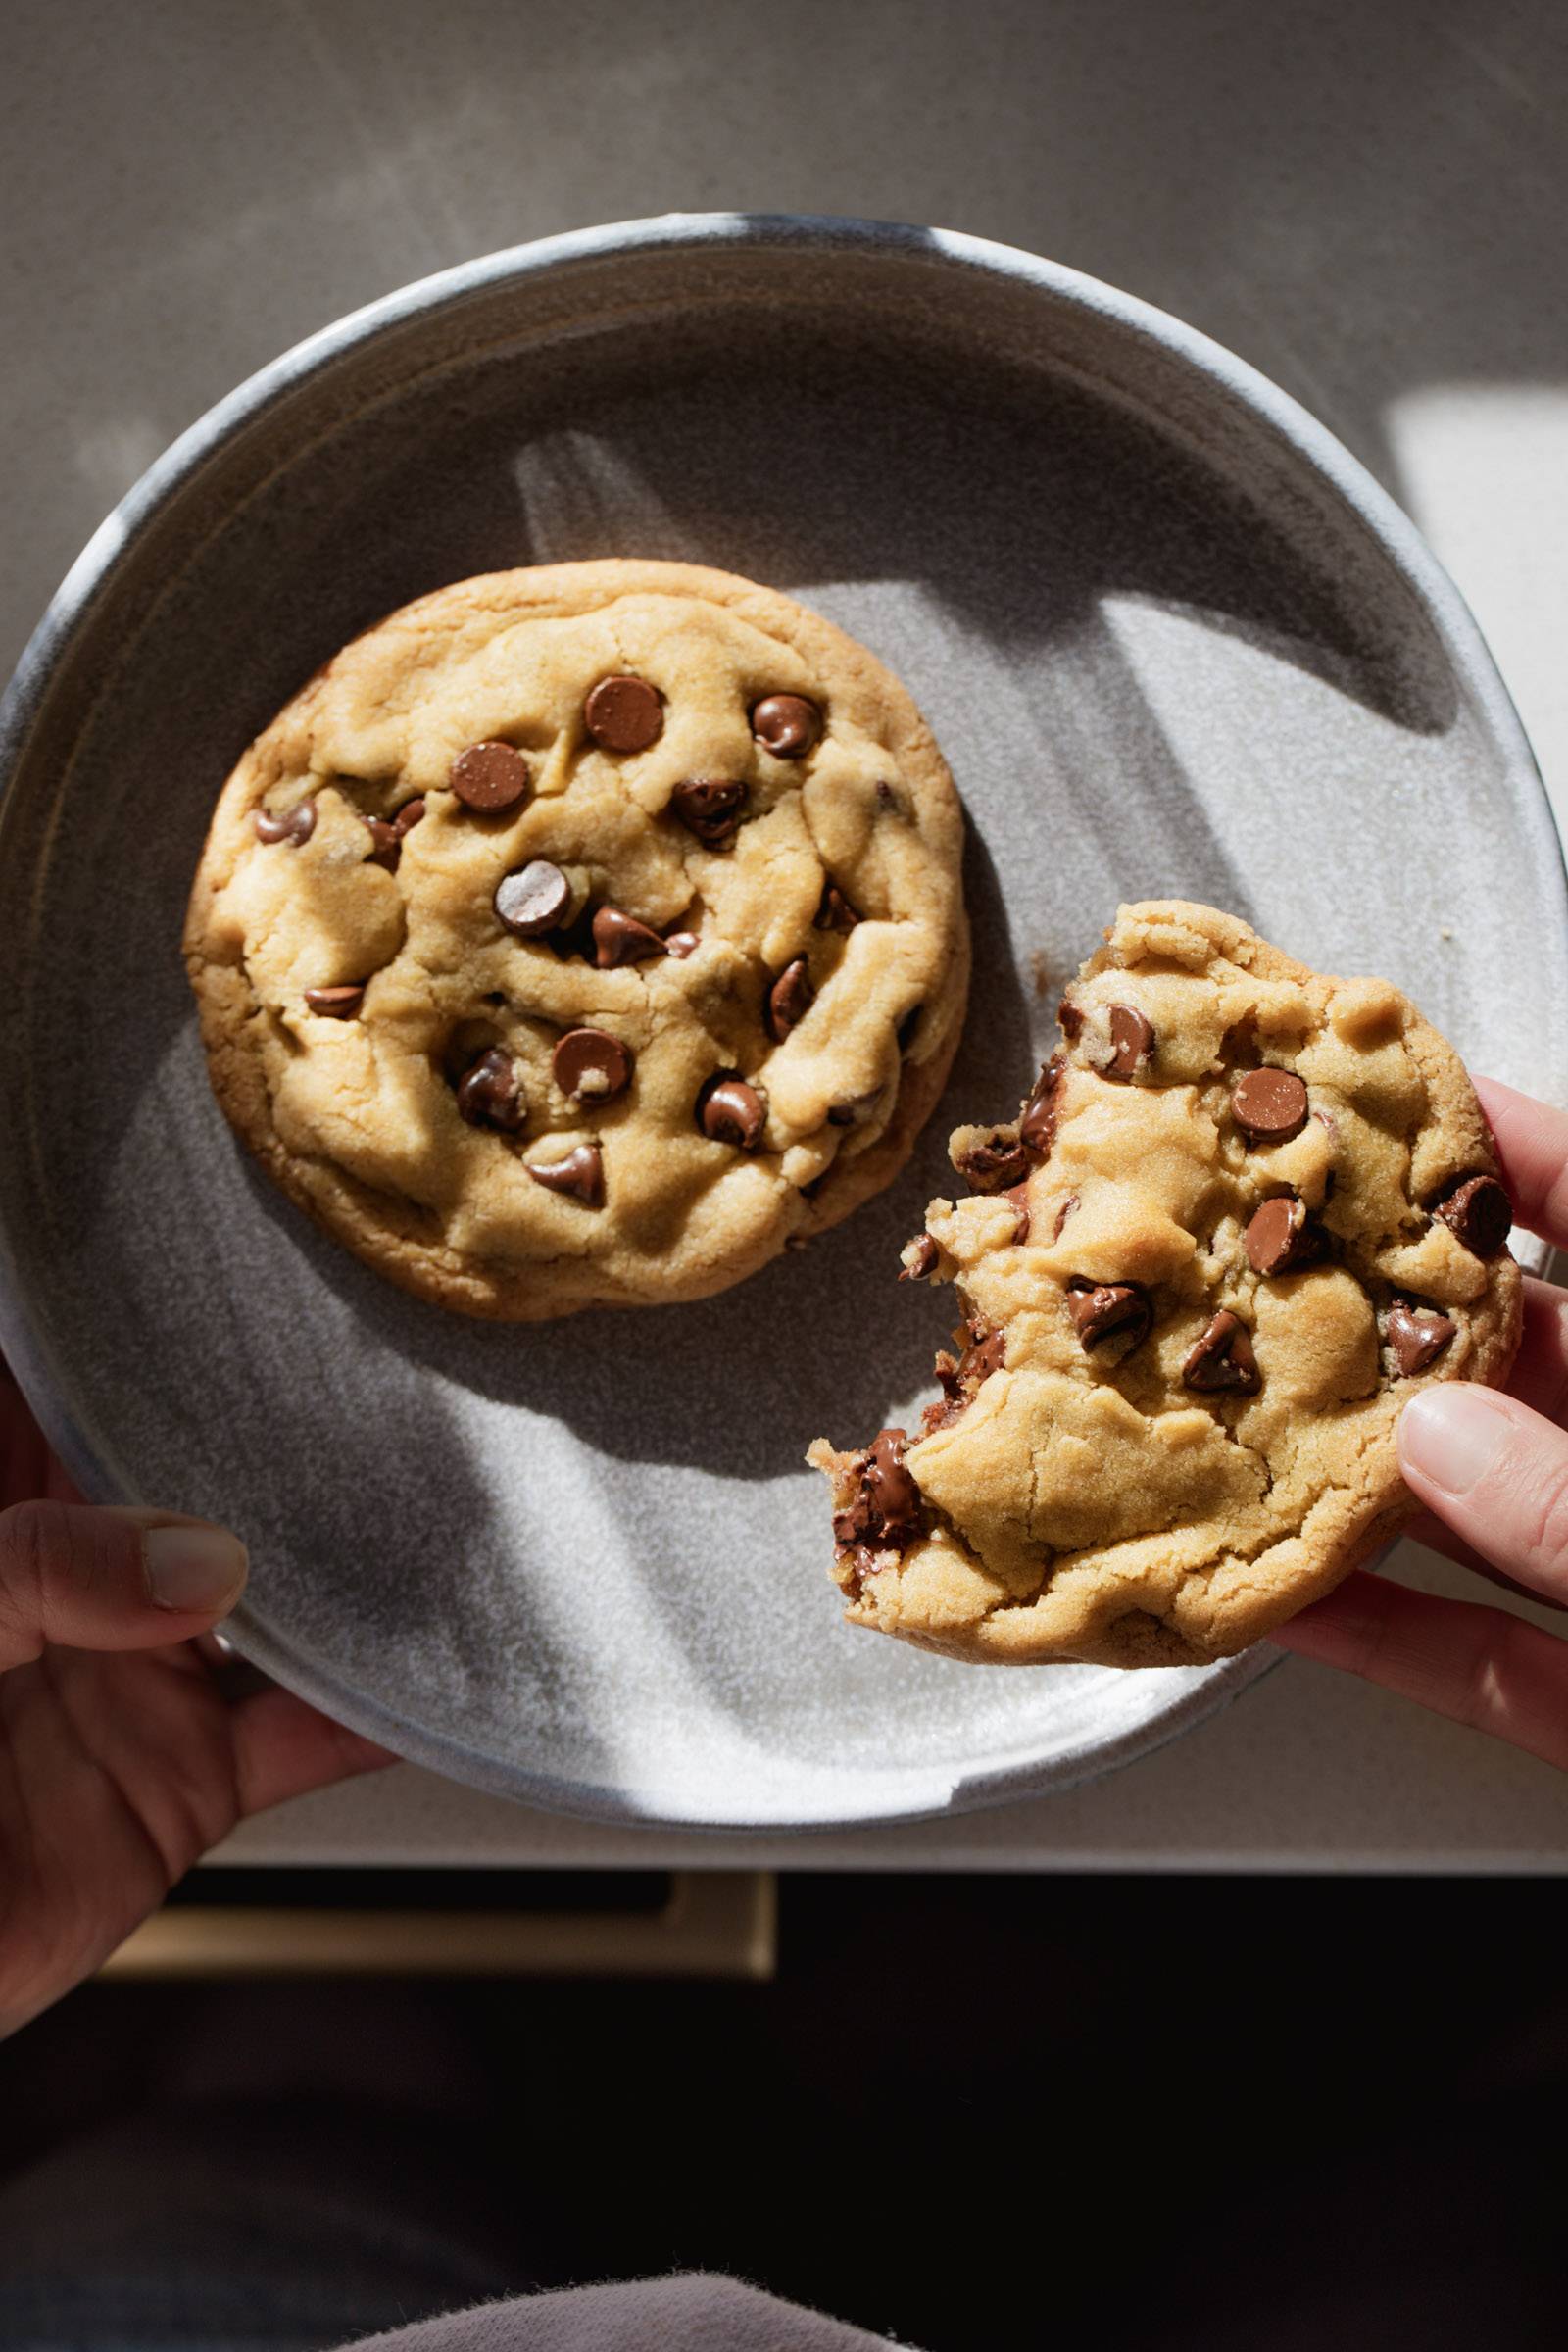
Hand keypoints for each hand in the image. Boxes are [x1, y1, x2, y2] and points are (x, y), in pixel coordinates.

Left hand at [0, 1370, 391, 2035]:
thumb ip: (40, 1570)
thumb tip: (199, 1565)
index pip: (78, 1383)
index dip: (154, 1325)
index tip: (248, 1263)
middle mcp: (75, 1574)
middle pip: (203, 1478)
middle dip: (288, 1432)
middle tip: (388, 1377)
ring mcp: (134, 1673)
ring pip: (276, 1597)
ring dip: (354, 1567)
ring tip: (443, 1509)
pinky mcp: (181, 1781)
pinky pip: (304, 1740)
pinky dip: (376, 1718)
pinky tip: (431, 1678)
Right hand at [1274, 1077, 1567, 1767]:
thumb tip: (1443, 1447)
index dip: (1526, 1156)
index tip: (1398, 1104)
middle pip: (1541, 1362)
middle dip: (1400, 1322)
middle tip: (1264, 1277)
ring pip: (1494, 1517)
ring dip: (1368, 1485)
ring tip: (1238, 1431)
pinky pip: (1494, 1666)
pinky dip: (1394, 1642)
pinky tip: (1292, 1606)